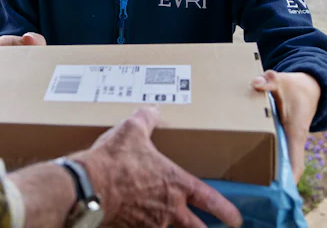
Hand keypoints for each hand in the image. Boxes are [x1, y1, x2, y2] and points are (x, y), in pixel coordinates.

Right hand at [75, 108, 241, 227]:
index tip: (235, 219)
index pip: (210, 201)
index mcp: (176, 184)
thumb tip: (153, 110)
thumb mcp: (132, 131)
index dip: (227, 211)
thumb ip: (146, 119)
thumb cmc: (116, 160)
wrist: (90, 186)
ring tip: (168, 224)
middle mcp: (169, 209)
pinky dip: (142, 226)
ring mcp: (151, 224)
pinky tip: (136, 221)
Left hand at [252, 70, 320, 180]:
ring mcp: (285, 140)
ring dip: (265, 169)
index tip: (278, 194)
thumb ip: (270, 81)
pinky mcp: (278, 135)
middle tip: (251, 191)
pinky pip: (270, 149)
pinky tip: (242, 158)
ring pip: (276, 159)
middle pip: (283, 167)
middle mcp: (292, 142)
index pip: (295, 164)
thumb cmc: (295, 87)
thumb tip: (256, 82)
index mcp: (295, 134)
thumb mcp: (283, 81)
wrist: (309, 86)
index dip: (289, 180)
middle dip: (271, 180)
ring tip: (244, 182)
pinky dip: (260, 155)